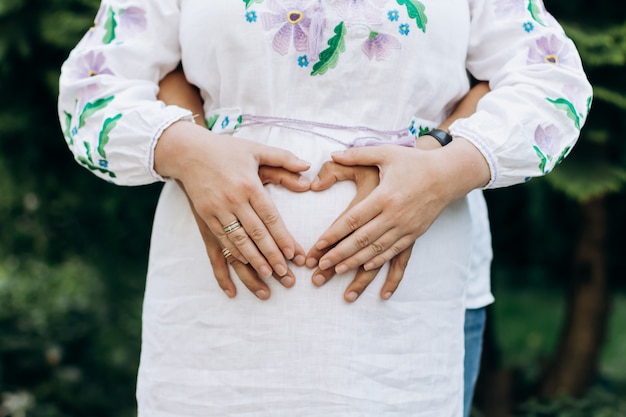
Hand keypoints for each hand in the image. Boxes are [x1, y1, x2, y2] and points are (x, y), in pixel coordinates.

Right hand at [155, 121, 310, 278]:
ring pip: (238, 241)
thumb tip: (307, 167)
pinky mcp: (204, 216)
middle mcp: (233, 199)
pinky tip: (243, 264)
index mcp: (249, 184)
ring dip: (254, 260)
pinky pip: (220, 240)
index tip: (293, 253)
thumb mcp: (256, 150)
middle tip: (285, 273)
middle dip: (272, 255)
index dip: (282, 237)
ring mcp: (217, 209)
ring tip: (268, 275)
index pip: (270, 217)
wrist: (188, 152)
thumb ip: (284, 158)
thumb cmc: (227, 150)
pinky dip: (233, 254)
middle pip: (256, 233)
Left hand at [306, 161, 412, 301]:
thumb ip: (358, 155)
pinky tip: (366, 268)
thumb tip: (333, 154)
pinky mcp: (415, 233)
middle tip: (322, 265)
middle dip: (340, 254)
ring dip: (356, 262)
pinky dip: (380, 262)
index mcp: (383, 196)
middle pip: (362, 240)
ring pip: (377, 250)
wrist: (448, 174)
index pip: (353, 219)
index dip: (334, 234)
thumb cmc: (414, 162)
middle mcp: (394, 215)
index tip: (319, 244)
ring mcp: (406, 227)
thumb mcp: (386, 153)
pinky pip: (395, 252)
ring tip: (337, 270)